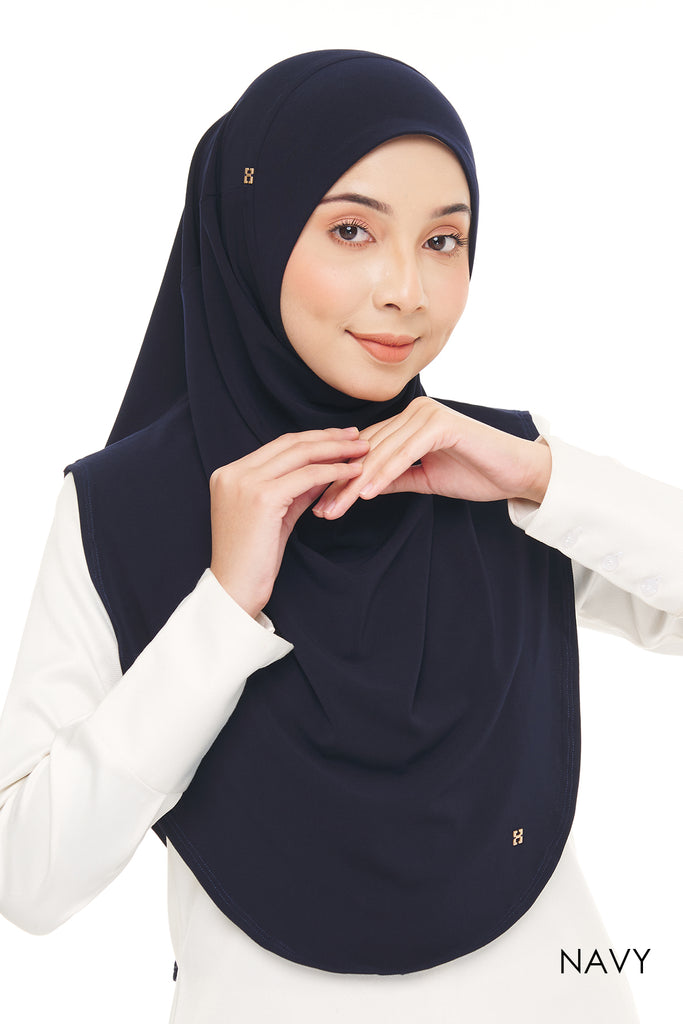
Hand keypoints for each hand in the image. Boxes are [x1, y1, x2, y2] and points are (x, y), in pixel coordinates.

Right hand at [209, 427, 369, 617]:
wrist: (235, 588)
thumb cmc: (254, 558)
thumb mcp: (276, 514)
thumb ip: (296, 489)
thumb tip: (326, 468)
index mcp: (229, 473)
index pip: (278, 445)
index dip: (312, 438)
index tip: (339, 437)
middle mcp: (234, 472)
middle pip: (290, 443)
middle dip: (328, 437)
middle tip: (356, 435)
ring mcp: (246, 483)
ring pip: (300, 454)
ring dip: (336, 450)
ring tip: (362, 449)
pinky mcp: (262, 497)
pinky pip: (307, 476)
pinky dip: (333, 471)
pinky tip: (352, 472)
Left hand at [311, 397, 550, 518]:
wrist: (518, 473)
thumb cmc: (478, 473)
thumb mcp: (426, 479)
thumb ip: (396, 478)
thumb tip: (363, 488)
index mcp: (410, 421)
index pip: (367, 450)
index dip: (342, 477)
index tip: (322, 503)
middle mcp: (415, 412)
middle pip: (368, 450)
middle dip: (342, 482)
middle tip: (320, 509)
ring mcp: (427, 414)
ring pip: (382, 452)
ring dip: (356, 482)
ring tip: (336, 507)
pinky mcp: (441, 424)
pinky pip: (405, 452)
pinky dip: (385, 473)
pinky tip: (366, 493)